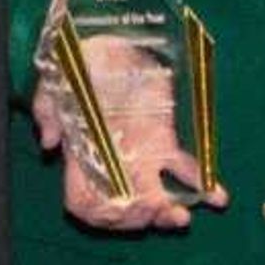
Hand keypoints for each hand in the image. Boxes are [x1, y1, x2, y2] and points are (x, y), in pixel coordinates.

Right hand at [30, 78, 227, 232]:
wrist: (107, 45)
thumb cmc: (78, 66)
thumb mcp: (53, 86)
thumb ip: (47, 111)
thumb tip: (48, 144)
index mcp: (83, 156)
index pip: (85, 199)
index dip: (98, 214)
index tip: (113, 215)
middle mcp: (114, 163)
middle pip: (126, 205)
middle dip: (141, 218)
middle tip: (153, 215)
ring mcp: (141, 154)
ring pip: (157, 195)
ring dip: (170, 212)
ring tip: (181, 219)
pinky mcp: (164, 140)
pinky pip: (184, 167)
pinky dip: (203, 183)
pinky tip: (217, 197)